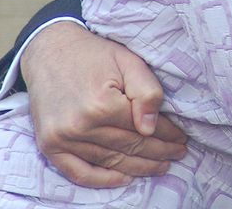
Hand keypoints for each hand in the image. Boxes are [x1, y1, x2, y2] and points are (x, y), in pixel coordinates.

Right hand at [21, 22, 187, 186]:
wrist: (50, 51)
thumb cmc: (95, 54)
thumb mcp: (128, 61)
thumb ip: (146, 91)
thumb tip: (150, 128)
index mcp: (102, 104)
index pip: (143, 128)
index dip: (167, 135)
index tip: (182, 139)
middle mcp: (80, 126)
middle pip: (129, 147)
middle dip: (158, 153)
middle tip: (178, 154)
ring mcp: (62, 139)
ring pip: (109, 161)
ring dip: (138, 168)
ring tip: (159, 166)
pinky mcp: (49, 146)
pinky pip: (78, 172)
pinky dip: (102, 180)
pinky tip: (123, 179)